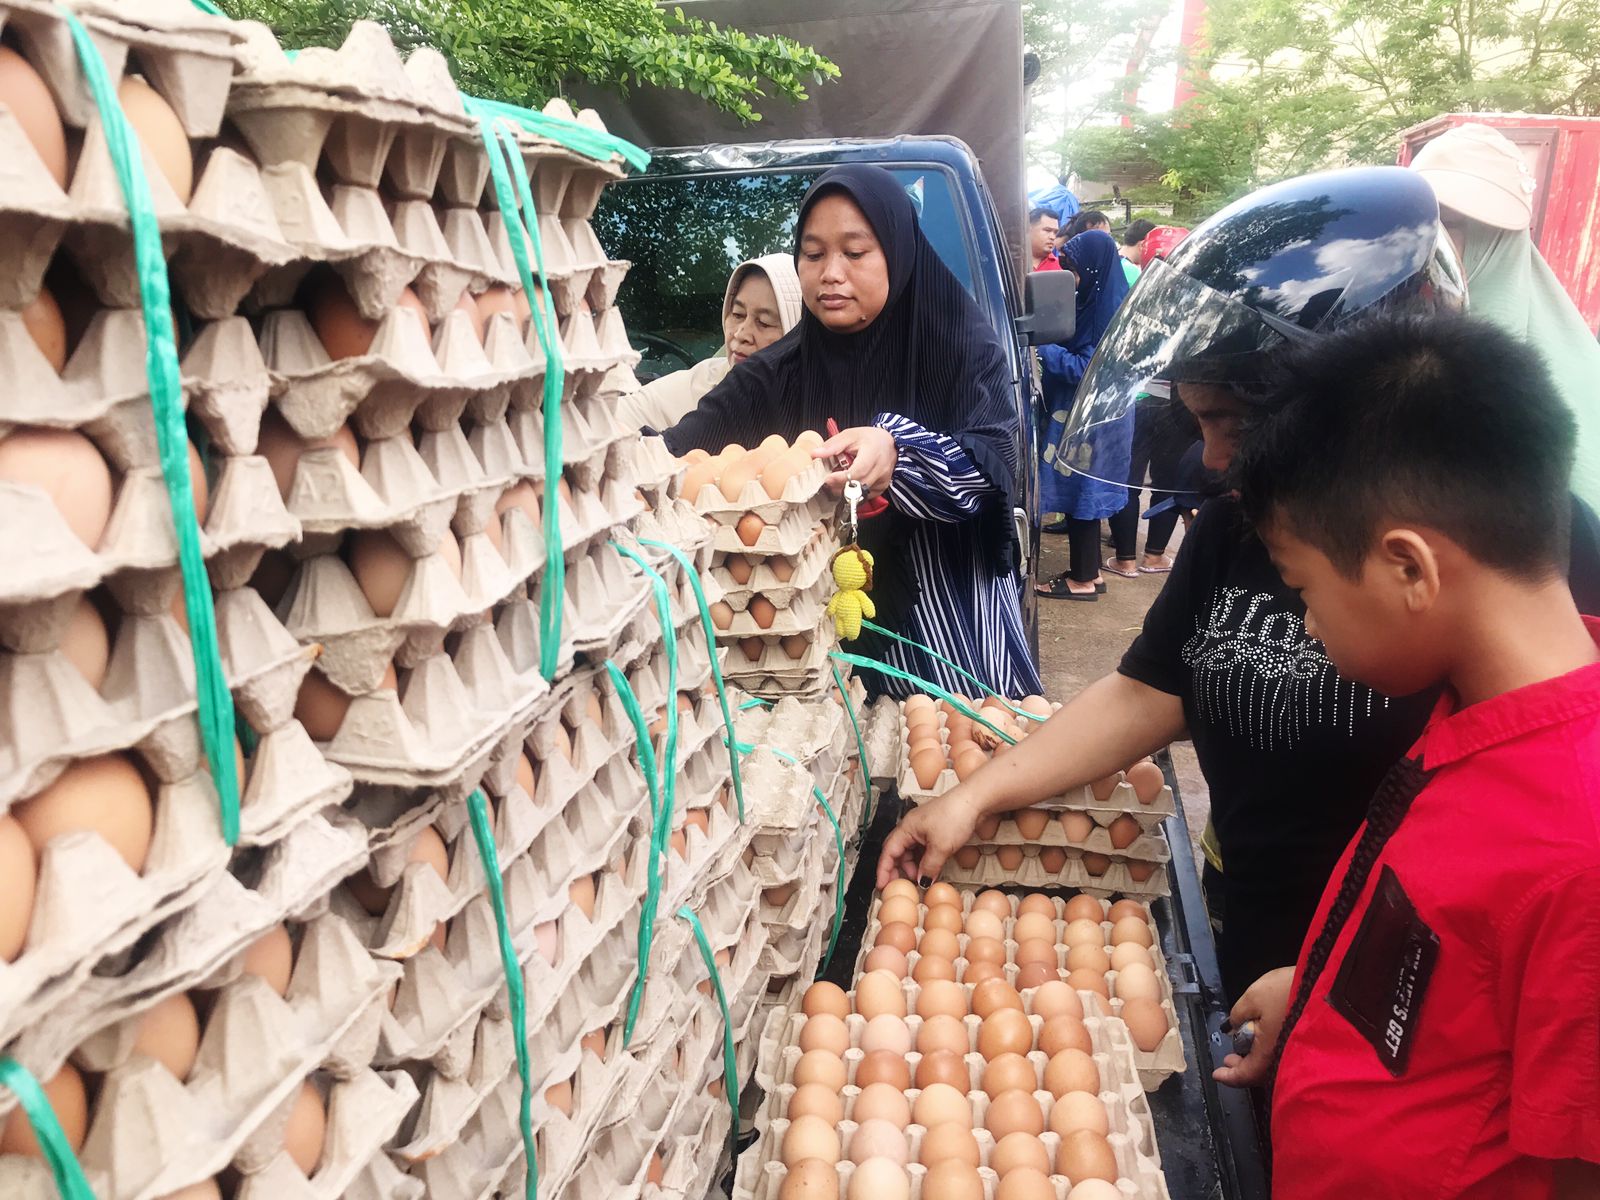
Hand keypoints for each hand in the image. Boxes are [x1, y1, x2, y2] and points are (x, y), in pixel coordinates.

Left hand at [817, 426, 895, 497]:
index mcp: (873, 453)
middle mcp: (880, 469)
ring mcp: (882, 481)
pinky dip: (853, 492)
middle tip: (828, 480)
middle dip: (839, 486)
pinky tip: (848, 483)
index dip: (841, 478)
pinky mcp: (881, 489)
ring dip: (844, 490)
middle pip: (858, 486)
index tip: (827, 479)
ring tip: (837, 480)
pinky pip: (863, 496)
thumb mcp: (850, 435)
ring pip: (860, 494)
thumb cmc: (870, 439)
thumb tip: (815, 454)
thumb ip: (832, 445)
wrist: (890, 444)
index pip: (858, 471)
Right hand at [875, 788, 982, 887]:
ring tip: (920, 879)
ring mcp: (924, 829)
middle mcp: (912, 827)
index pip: (888, 852)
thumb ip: (929, 867)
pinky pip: (923, 849)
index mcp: (907, 827)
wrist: (975, 801)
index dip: (883, 870)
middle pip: (898, 852)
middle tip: (899, 885)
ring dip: (913, 866)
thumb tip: (922, 881)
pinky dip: (924, 861)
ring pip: (911, 852)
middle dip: (897, 869)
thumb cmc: (956, 813)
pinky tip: (930, 870)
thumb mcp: (941, 847)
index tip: (881, 884)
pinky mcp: (935, 831)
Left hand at [1212, 966, 1296, 1088]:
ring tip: (1244, 1048)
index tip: (1218, 1074)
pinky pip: (1285, 1055)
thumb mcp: (1253, 997)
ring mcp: (1298, 1053)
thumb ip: (1238, 1015)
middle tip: (1229, 1060)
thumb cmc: (1290, 991)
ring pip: (1273, 1064)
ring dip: (1256, 1058)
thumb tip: (1232, 1027)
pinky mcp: (1308, 1044)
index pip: (1246, 1075)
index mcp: (1268, 1053)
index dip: (1230, 1076)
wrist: (1330, 985)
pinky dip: (1271, 1051)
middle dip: (1242, 1067)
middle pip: (1260, 1073)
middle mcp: (1284, 1060)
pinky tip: (1266, 1038)